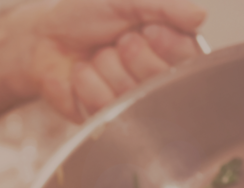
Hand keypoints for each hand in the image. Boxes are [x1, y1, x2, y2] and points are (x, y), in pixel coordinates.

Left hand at [2, 0, 206, 120]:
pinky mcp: (106, 119)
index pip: (190, 58)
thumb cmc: (86, 16)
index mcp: (171, 48)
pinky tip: (81, 72)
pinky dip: (87, 83)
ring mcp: (131, 103)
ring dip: (105, 65)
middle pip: (160, 80)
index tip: (147, 30)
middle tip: (116, 41)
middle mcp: (156, 79)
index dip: (167, 45)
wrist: (43, 39)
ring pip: (130, 93)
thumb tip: (200, 17)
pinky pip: (105, 107)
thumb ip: (164, 6)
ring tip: (96, 56)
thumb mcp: (127, 1)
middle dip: (131, 52)